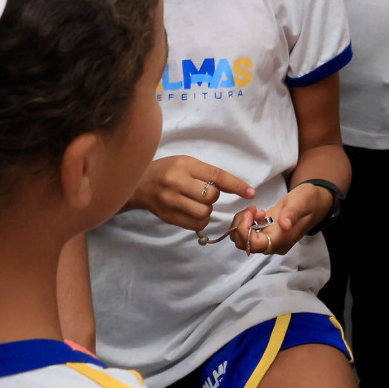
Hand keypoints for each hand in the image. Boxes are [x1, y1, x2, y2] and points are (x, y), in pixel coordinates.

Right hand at [132, 155, 252, 231]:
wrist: (138, 183)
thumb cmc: (167, 170)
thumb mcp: (186, 163)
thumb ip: (208, 174)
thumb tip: (239, 188)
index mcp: (184, 165)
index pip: (217, 176)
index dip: (236, 185)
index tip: (251, 193)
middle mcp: (176, 182)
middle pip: (211, 197)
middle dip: (213, 197)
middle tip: (202, 192)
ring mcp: (170, 201)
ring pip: (204, 213)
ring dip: (206, 210)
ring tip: (196, 203)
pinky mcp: (168, 216)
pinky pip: (195, 224)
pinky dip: (199, 220)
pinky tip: (192, 212)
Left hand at [223, 184, 331, 257]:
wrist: (314, 202)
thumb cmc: (309, 201)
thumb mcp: (301, 202)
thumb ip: (292, 214)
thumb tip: (285, 225)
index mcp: (281, 240)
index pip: (254, 245)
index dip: (245, 230)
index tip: (250, 212)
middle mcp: (273, 244)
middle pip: (245, 244)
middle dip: (241, 226)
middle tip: (252, 209)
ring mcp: (269, 240)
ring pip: (243, 239)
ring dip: (242, 223)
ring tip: (256, 210)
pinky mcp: (265, 233)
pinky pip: (247, 233)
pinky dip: (245, 222)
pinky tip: (257, 212)